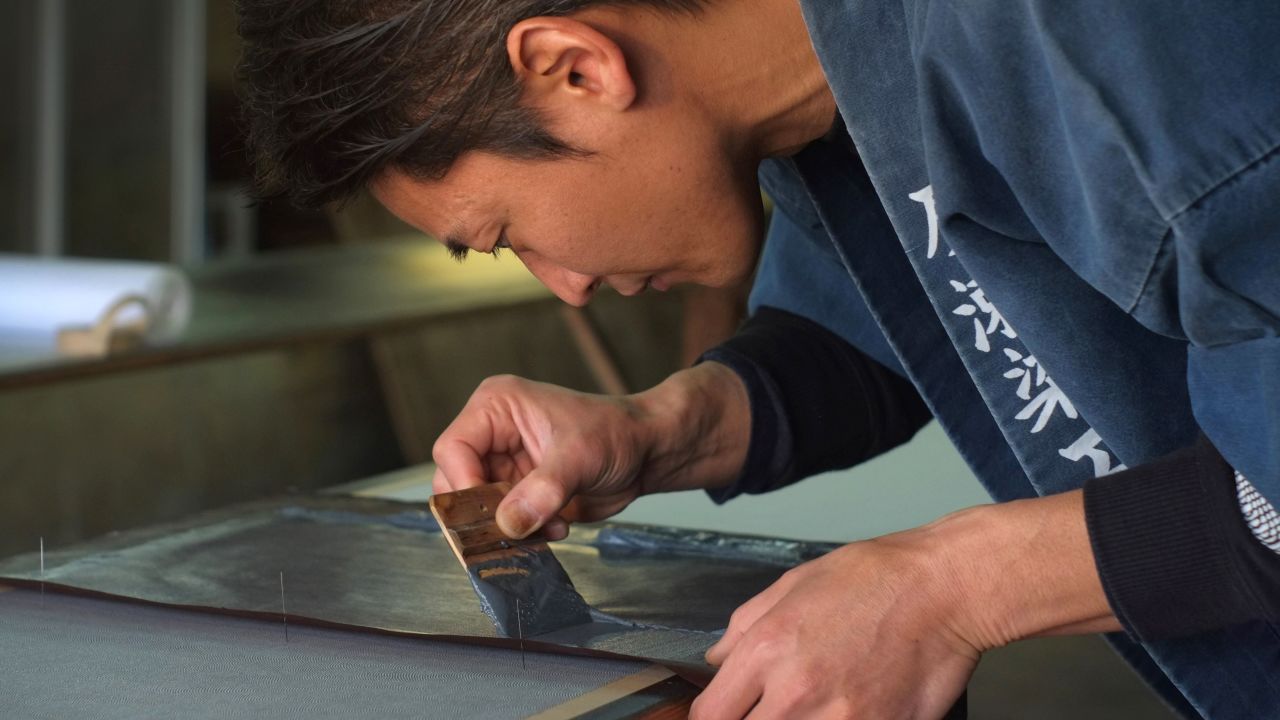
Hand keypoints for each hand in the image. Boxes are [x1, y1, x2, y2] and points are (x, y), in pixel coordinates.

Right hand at [432, 363, 749, 538]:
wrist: (647, 453)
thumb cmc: (617, 433)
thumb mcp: (580, 457)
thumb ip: (542, 491)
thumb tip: (508, 523)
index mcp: (496, 407)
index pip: (452, 448)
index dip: (463, 483)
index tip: (490, 511)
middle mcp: (493, 434)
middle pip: (455, 482)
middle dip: (483, 511)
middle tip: (515, 527)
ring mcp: (503, 464)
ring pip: (475, 508)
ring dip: (505, 527)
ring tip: (546, 526)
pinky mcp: (517, 491)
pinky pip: (499, 522)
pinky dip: (521, 533)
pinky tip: (555, 527)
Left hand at [691, 491, 1119, 718]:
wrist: (945, 588)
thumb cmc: (874, 578)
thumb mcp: (794, 584)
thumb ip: (744, 628)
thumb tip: (719, 663)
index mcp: (767, 649)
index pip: (710, 715)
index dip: (713, 718)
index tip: (728, 712)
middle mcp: (796, 691)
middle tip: (774, 707)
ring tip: (816, 704)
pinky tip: (849, 709)